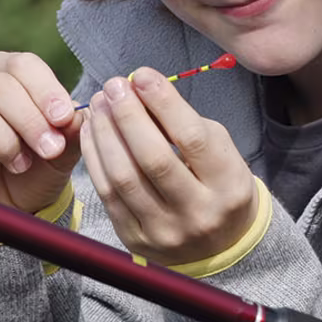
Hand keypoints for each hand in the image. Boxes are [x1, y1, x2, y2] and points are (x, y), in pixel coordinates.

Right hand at [0, 52, 81, 213]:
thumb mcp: (64, 149)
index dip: (46, 91)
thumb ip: (72, 130)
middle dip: (30, 120)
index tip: (64, 119)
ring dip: (4, 140)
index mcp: (5, 74)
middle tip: (50, 150)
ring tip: (22, 165)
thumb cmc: (38, 165)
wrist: (11, 204)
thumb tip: (78, 114)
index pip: (22, 65)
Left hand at [78, 68, 257, 265]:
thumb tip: (142, 89)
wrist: (220, 245)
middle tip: (114, 86)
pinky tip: (92, 132)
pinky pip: (107, 194)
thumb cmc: (219, 187)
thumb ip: (187, 125)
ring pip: (124, 177)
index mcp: (229, 186)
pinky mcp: (137, 239)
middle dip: (128, 115)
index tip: (142, 76)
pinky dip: (95, 158)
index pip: (192, 138)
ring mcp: (166, 230)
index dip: (163, 102)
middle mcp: (199, 212)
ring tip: (99, 104)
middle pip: (154, 158)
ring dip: (105, 134)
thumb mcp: (222, 154)